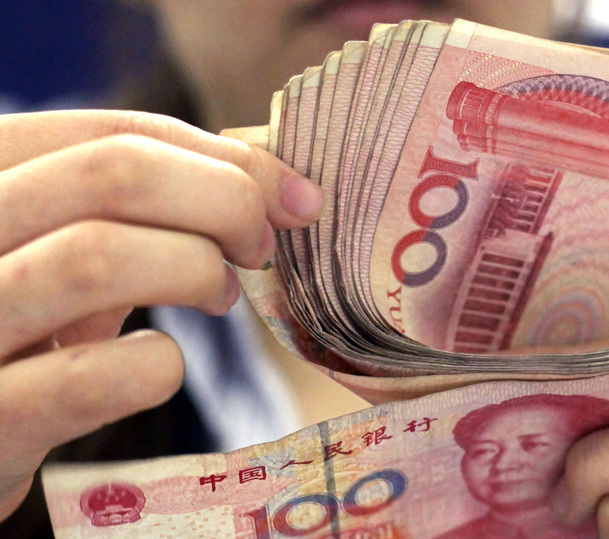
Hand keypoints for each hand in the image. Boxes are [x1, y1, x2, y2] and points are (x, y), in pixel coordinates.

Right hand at [0, 110, 323, 520]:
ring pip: (97, 258)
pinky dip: (154, 366)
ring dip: (193, 272)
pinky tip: (161, 366)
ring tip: (219, 295)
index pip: (114, 134)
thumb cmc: (29, 320)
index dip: (226, 159)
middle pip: (113, 174)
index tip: (295, 198)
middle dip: (223, 202)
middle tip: (261, 247)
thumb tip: (276, 180)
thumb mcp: (63, 238)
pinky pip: (88, 379)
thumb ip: (143, 200)